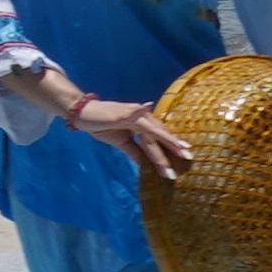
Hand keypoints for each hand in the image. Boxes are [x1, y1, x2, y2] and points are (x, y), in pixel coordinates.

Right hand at [70, 91, 196, 184]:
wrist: (82, 112)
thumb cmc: (101, 125)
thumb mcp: (120, 141)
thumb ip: (134, 151)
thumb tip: (145, 164)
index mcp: (141, 123)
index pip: (159, 137)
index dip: (172, 147)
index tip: (186, 157)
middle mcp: (141, 117)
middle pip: (160, 135)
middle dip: (174, 147)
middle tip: (189, 157)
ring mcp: (132, 114)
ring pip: (152, 130)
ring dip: (165, 140)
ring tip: (180, 149)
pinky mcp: (121, 114)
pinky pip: (133, 112)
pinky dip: (141, 110)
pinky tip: (147, 107)